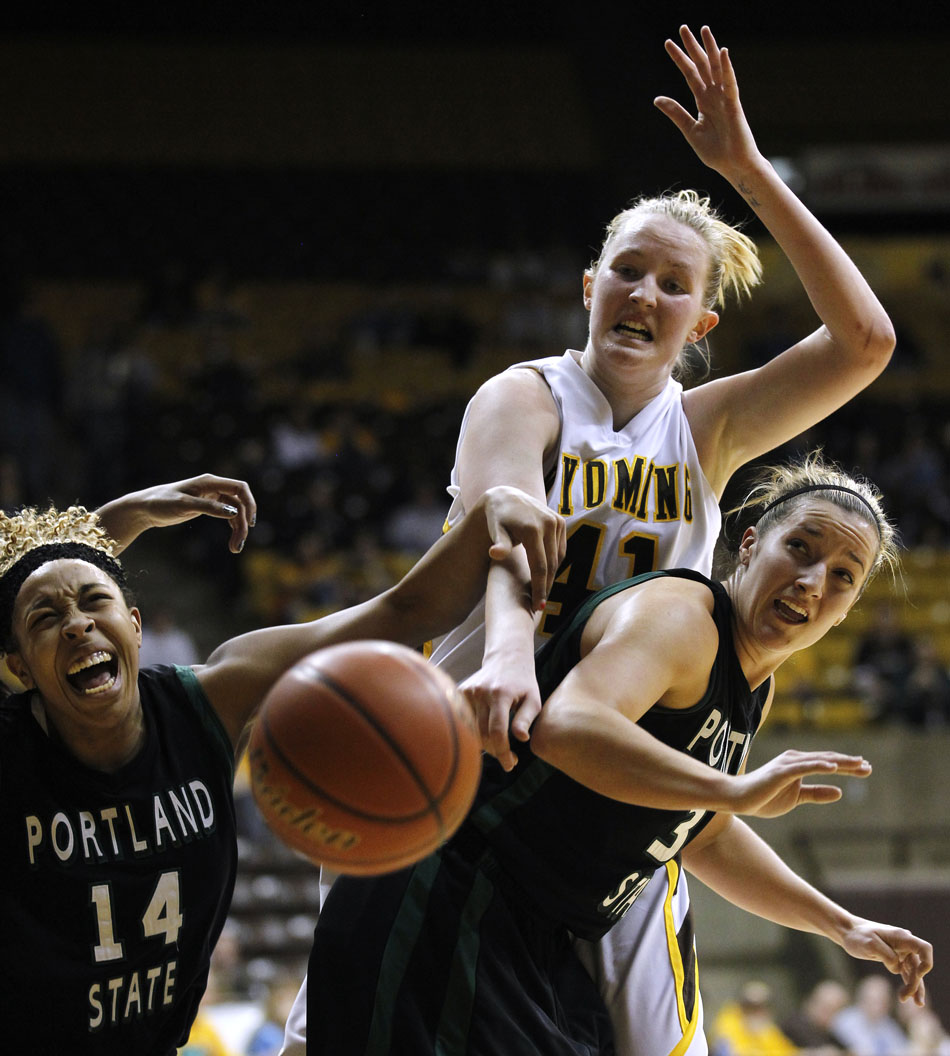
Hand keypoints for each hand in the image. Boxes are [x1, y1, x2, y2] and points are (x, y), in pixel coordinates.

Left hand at [98, 474, 256, 553]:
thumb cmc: (161, 503)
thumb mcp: (184, 505)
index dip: (250, 504)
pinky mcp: (207, 507)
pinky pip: (227, 516)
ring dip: (238, 528)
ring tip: (235, 548)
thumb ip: (209, 508)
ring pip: (235, 512)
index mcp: (210, 482)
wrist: (145, 508)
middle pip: (239, 503)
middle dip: (242, 523)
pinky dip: (232, 527)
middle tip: (238, 545)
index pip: (240, 488)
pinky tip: (231, 541)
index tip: (250, 523)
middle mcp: (214, 487)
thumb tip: (233, 512)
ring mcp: (212, 497)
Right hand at [461, 652, 542, 771]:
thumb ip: (526, 719)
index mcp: (500, 693)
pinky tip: (487, 735)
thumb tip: (521, 739)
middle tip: (509, 758)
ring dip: (485, 745)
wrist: (506, 658)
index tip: (510, 765)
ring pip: (471, 730)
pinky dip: (475, 732)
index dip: (503, 751)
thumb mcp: (533, 699)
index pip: (497, 730)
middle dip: (496, 751)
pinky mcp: (460, 692)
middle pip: (483, 734)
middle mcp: (480, 692)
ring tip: (500, 747)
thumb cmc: (523, 682)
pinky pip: (465, 721)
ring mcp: (468, 692)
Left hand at [481, 486, 565, 611]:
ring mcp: (557, 521)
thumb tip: (495, 554)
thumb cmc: (497, 518)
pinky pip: (560, 548)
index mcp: (533, 529)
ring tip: (541, 591)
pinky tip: (546, 574)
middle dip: (545, 585)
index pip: (539, 566)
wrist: (505, 496)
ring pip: (558, 557)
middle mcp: (549, 523)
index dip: (539, 587)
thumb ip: (499, 544)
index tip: (536, 605)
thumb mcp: (495, 530)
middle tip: (538, 604)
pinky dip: (554, 562)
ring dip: (551, 575)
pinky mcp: (560, 521)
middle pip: (550, 564)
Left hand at [654, 25, 762, 179]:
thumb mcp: (690, 130)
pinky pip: (730, 83)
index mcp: (703, 101)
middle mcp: (714, 95)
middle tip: (683, 28)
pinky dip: (727, 68)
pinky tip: (722, 52)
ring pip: (717, 68)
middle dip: (693, 47)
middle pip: (702, 65)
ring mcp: (725, 98)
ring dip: (710, 49)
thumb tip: (657, 98)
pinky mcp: (734, 105)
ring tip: (703, 30)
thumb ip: (676, 113)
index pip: (690, 74)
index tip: (668, 43)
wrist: (733, 165)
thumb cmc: (715, 152)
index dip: (680, 59)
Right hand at [727, 750, 871, 817]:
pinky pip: (804, 767)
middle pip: (828, 759)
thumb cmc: (764, 797)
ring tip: (858, 764)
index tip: (865, 769)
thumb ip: (817, 793)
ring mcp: (788, 764)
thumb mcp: (796, 798)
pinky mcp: (781, 772)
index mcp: (798, 765)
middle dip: (849, 763)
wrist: (738, 798)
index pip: (828, 763)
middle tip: (868, 767)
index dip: (847, 766)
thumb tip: (840, 792)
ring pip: (819, 761)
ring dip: (840, 762)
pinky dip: (819, 765)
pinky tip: (834, 767)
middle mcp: (795, 760)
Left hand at [840, 920, 932, 1005]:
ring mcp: (901, 952)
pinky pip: (906, 973)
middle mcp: (904, 944)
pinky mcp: (895, 959)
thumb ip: (887, 956)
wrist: (848, 932)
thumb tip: (898, 968)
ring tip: (916, 1004)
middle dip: (915, 983)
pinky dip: (908, 984)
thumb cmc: (858, 936)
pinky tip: (907, 997)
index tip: (919, 974)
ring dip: (914, 987)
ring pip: (914, 972)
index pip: (924, 948)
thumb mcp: (870, 944)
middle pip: (918, 966)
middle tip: (905, 998)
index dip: (926, 962)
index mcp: (901, 937)